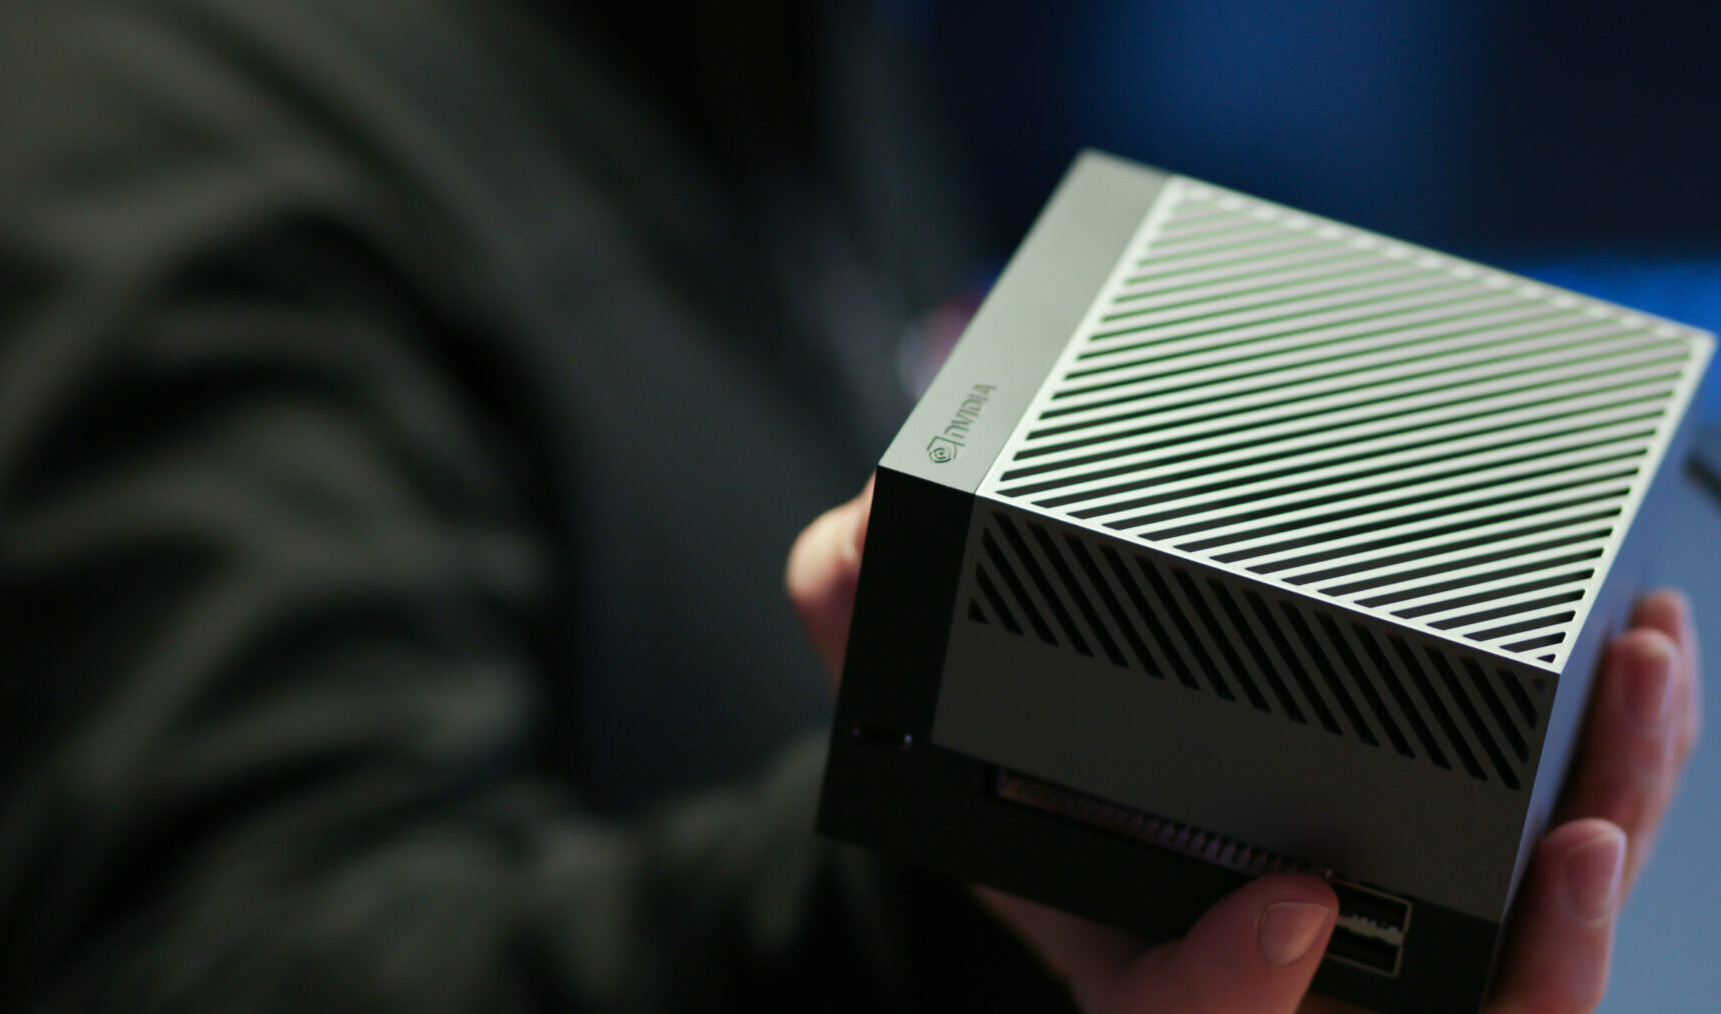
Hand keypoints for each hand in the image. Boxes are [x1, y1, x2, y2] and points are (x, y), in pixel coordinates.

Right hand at [788, 482, 1700, 1012]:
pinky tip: (1638, 652)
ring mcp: (1389, 941)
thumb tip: (843, 551)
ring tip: (1638, 680)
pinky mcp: (1459, 871)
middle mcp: (1292, 987)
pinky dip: (1615, 765)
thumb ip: (870, 646)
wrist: (1102, 825)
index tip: (1290, 905)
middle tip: (1574, 838)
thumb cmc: (1027, 808)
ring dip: (1612, 825)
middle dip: (1538, 953)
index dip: (1241, 994)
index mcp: (1153, 980)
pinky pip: (1562, 855)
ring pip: (1540, 950)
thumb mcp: (926, 745)